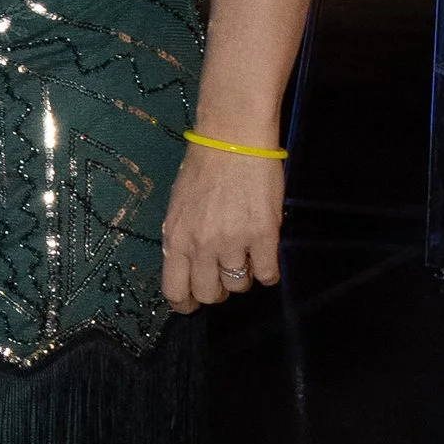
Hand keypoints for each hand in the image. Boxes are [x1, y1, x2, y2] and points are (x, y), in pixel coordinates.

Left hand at [159, 139, 284, 310]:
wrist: (233, 139)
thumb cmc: (203, 168)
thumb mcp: (178, 207)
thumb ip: (181, 238)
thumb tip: (188, 266)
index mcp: (175, 238)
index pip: (175, 291)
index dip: (186, 304)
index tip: (193, 303)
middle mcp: (201, 246)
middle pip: (210, 295)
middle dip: (218, 291)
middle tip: (224, 276)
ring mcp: (233, 242)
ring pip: (239, 286)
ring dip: (243, 277)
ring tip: (245, 257)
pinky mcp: (263, 235)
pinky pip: (267, 274)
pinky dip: (268, 271)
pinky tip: (265, 256)